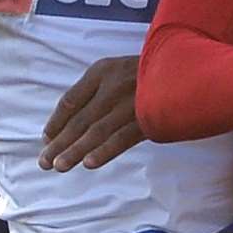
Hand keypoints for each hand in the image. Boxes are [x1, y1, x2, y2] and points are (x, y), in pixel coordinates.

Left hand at [39, 56, 143, 171]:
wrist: (188, 66)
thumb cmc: (150, 69)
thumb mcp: (119, 68)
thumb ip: (97, 88)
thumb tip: (72, 120)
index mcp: (102, 70)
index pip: (71, 100)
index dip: (56, 121)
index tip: (46, 138)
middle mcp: (112, 85)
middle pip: (80, 119)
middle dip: (60, 142)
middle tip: (44, 162)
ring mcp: (130, 102)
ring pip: (97, 131)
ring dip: (76, 150)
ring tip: (59, 166)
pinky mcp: (148, 118)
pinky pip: (123, 137)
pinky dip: (106, 151)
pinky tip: (90, 163)